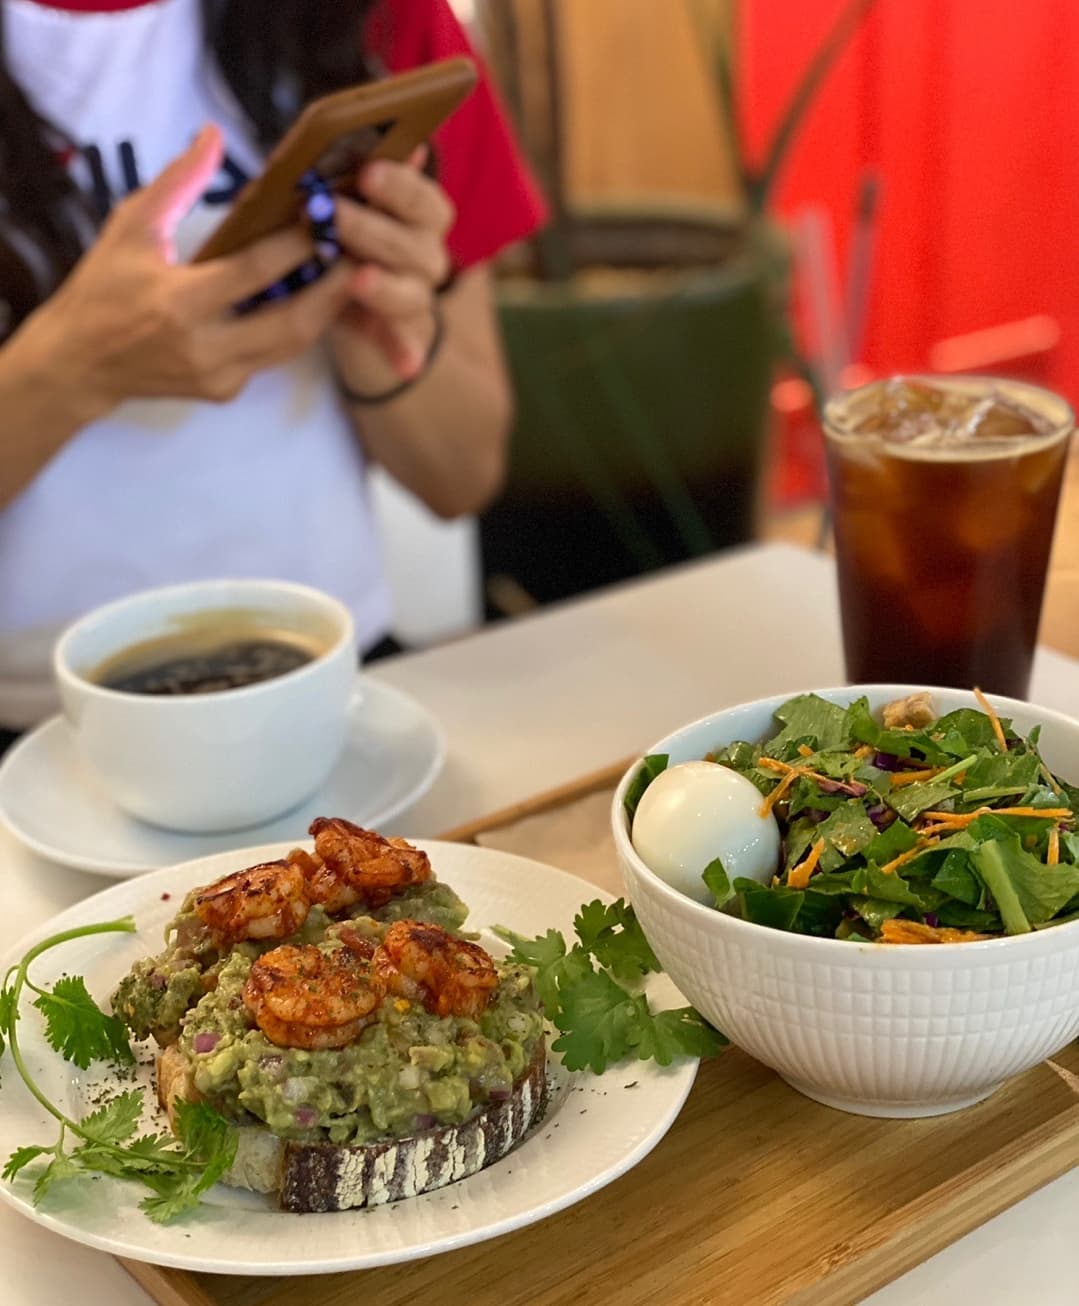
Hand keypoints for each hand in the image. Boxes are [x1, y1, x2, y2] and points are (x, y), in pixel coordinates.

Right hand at [25, 125, 359, 416]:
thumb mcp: (132, 227)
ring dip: (326, 310)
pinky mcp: (226, 391)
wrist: (80, 364)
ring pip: (292, 345)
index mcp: (180, 302)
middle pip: (293, 321)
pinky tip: (315, 299)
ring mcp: (220, 375)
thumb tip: (214, 135)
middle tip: (360, 251)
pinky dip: (297, 328)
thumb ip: (178, 182)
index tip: (326, 214)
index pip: (256, 271)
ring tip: (348, 272)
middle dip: (333, 287)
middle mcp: (206, 346)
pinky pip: (274, 358)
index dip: (297, 243)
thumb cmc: (103, 289)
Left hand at [330, 150, 454, 386]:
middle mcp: (426, 255)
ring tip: (358, 279)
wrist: (332, 278)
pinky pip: (404, 342)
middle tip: (331, 214)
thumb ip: (351, 172)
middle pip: (414, 246)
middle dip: (372, 229)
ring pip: (410, 293)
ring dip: (385, 286)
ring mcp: (415, 295)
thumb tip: (388, 143)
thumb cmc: (336, 222)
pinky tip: (407, 365)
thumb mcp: (339, 192)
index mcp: (421, 214)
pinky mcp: (397, 331)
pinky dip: (405, 352)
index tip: (367, 173)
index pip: (424, 199)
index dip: (400, 186)